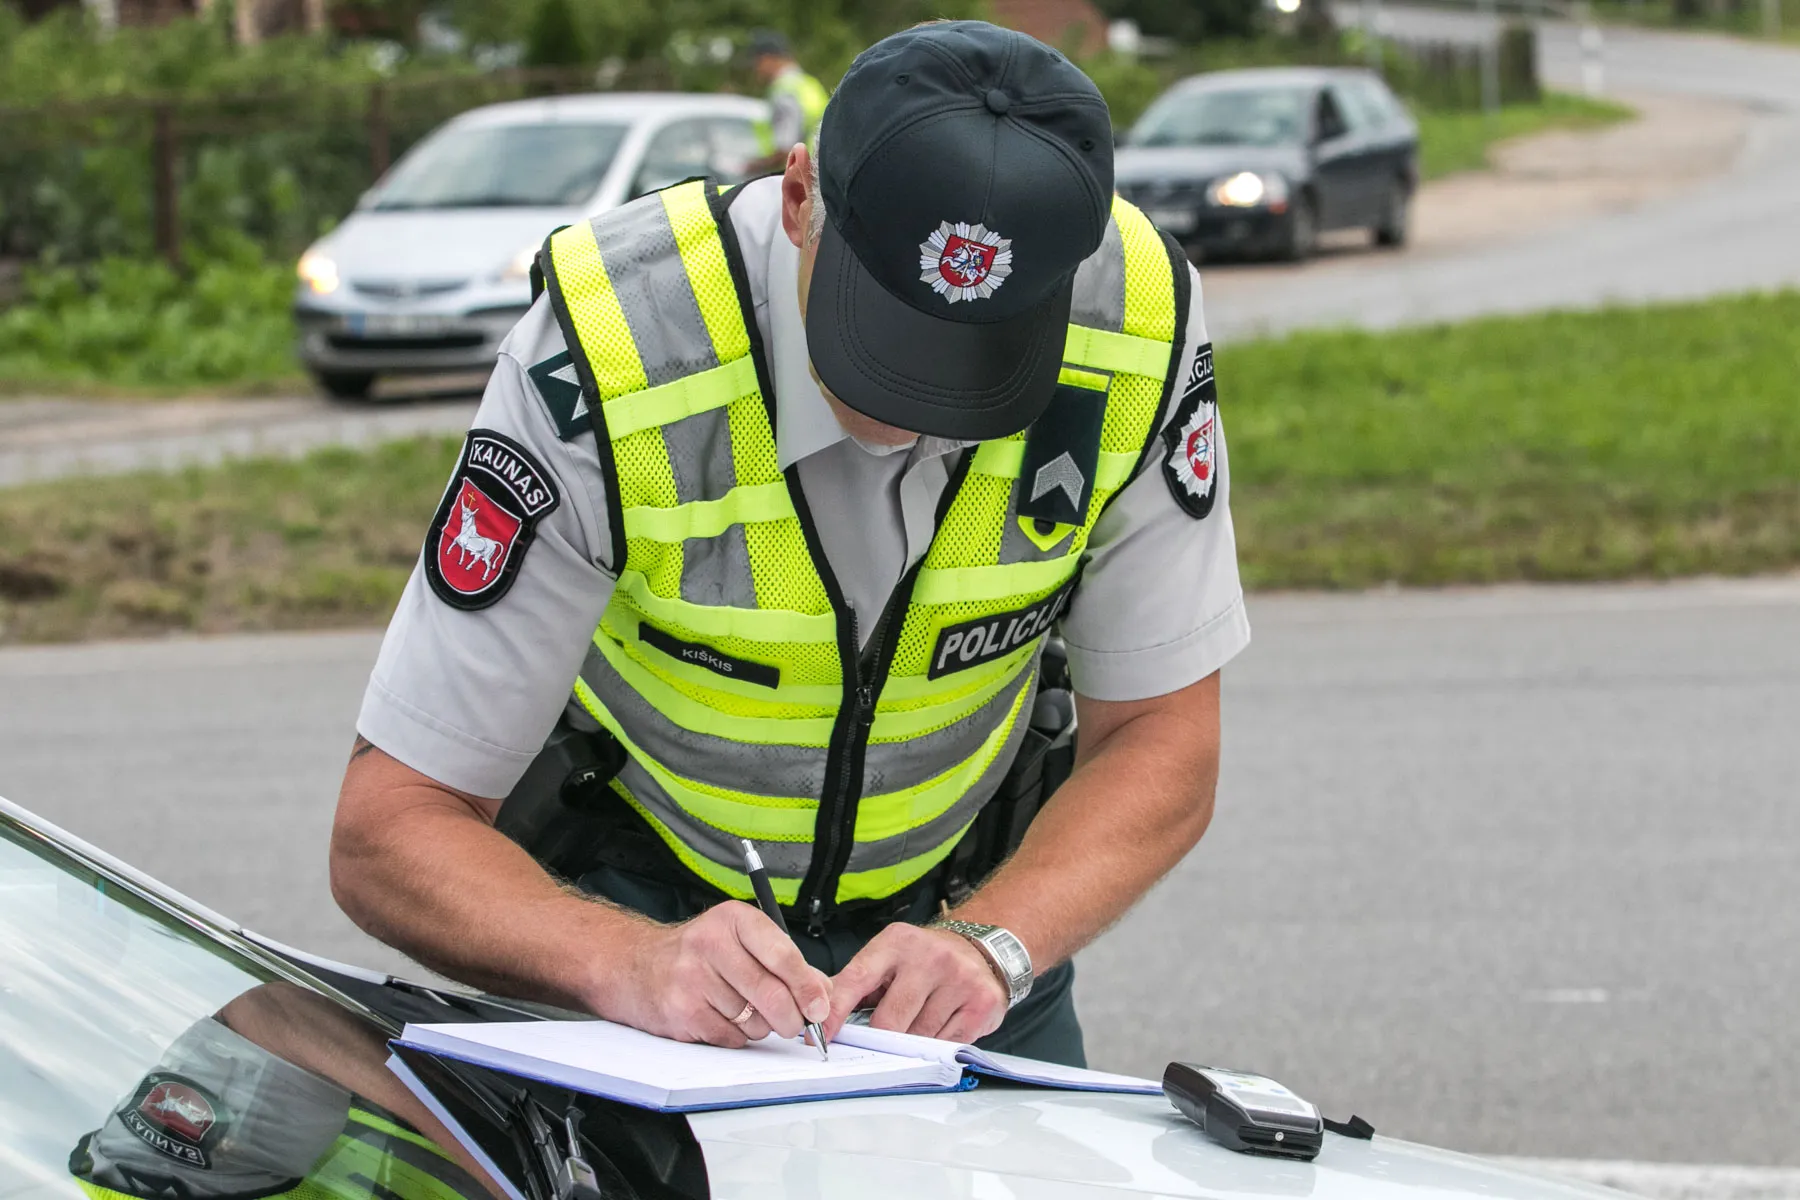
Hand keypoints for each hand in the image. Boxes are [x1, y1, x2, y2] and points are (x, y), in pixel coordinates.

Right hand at [598, 902, 831, 1047]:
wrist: (636, 966)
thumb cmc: (698, 953)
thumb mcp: (741, 941)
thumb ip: (785, 962)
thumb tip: (822, 993)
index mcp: (734, 919)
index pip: (782, 953)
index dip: (807, 986)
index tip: (820, 1006)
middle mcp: (711, 943)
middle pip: (770, 993)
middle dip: (791, 1018)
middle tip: (795, 1024)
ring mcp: (692, 978)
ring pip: (753, 1020)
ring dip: (759, 1026)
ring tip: (742, 1010)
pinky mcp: (681, 1010)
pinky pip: (730, 1037)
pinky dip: (736, 1036)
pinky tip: (721, 1018)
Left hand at [828, 924, 1007, 1043]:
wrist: (979, 949)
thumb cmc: (925, 960)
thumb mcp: (888, 958)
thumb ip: (855, 984)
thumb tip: (818, 1014)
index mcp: (897, 942)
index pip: (857, 979)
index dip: (836, 1011)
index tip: (821, 1035)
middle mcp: (929, 956)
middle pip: (888, 1021)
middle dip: (882, 1036)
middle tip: (884, 1036)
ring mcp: (958, 978)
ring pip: (918, 1037)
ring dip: (913, 1040)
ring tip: (921, 1019)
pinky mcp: (981, 1002)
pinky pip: (947, 1044)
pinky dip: (939, 1043)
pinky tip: (943, 1024)